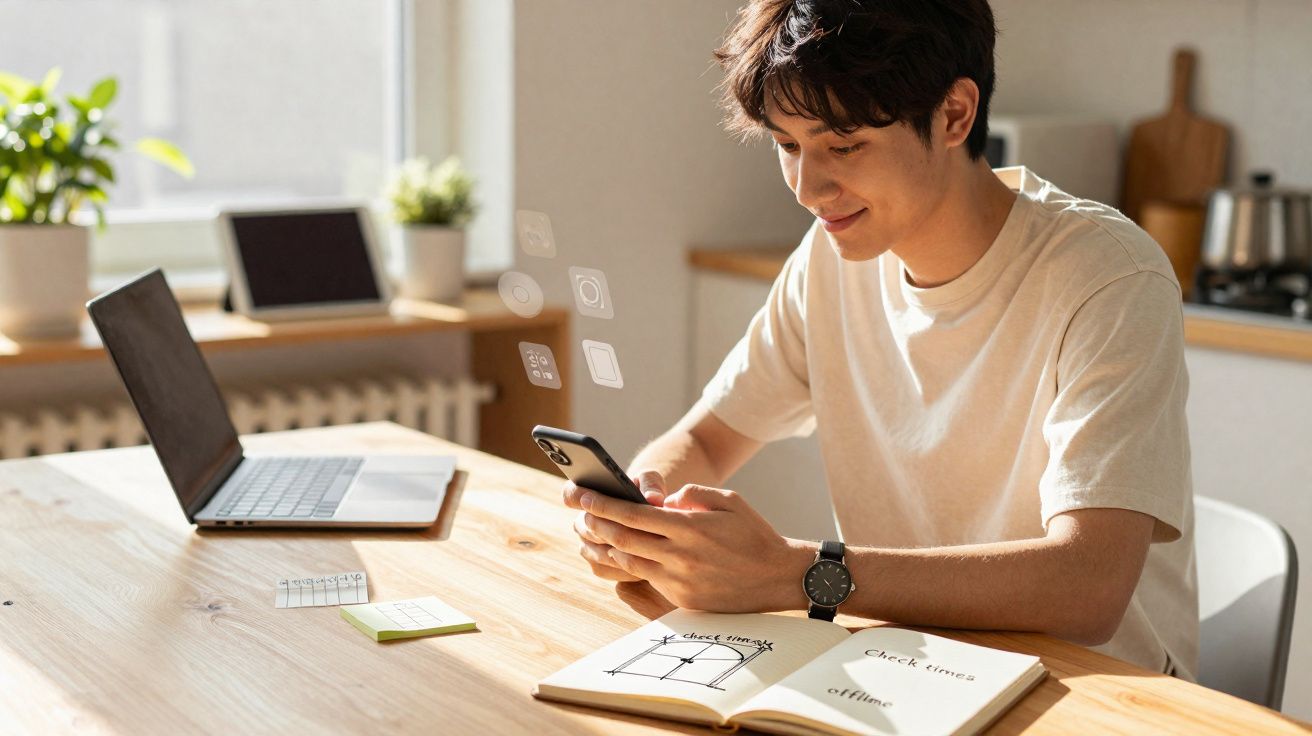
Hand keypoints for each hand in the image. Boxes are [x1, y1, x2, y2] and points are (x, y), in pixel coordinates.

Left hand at [566, 474, 813, 612]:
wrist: (778, 577)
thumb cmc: (754, 534)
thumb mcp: (728, 500)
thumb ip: (692, 494)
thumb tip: (662, 501)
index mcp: (689, 527)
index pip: (634, 514)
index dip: (603, 504)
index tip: (583, 495)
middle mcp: (680, 555)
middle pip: (623, 540)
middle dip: (595, 524)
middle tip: (577, 512)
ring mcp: (679, 580)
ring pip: (628, 562)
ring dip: (605, 548)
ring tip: (590, 533)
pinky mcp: (682, 599)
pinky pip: (646, 579)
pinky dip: (627, 565)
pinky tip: (618, 554)